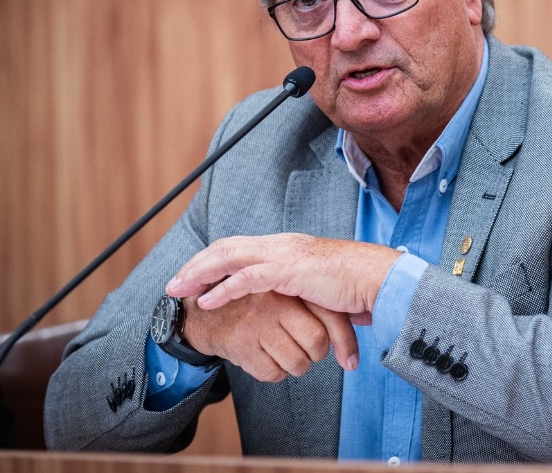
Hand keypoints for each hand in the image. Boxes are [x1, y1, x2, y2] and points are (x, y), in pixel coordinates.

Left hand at [166, 233, 399, 319]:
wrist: (378, 279)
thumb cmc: (355, 285)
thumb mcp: (319, 285)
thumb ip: (299, 290)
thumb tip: (290, 305)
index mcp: (287, 246)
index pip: (239, 246)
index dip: (212, 261)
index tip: (192, 277)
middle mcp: (281, 245)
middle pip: (226, 248)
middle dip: (196, 266)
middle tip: (173, 285)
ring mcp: (284, 255)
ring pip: (229, 258)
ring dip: (199, 275)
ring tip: (178, 291)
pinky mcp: (290, 271)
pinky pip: (247, 278)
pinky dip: (222, 289)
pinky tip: (206, 302)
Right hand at [181, 292, 359, 379]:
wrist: (203, 313)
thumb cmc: (256, 305)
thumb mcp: (285, 293)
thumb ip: (316, 305)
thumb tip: (356, 331)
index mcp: (291, 287)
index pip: (331, 318)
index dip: (345, 342)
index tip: (350, 360)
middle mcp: (275, 303)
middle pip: (317, 343)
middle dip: (317, 356)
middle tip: (309, 354)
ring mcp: (257, 324)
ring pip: (296, 363)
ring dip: (297, 367)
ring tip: (288, 356)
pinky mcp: (241, 345)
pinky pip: (272, 373)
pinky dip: (275, 373)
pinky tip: (267, 360)